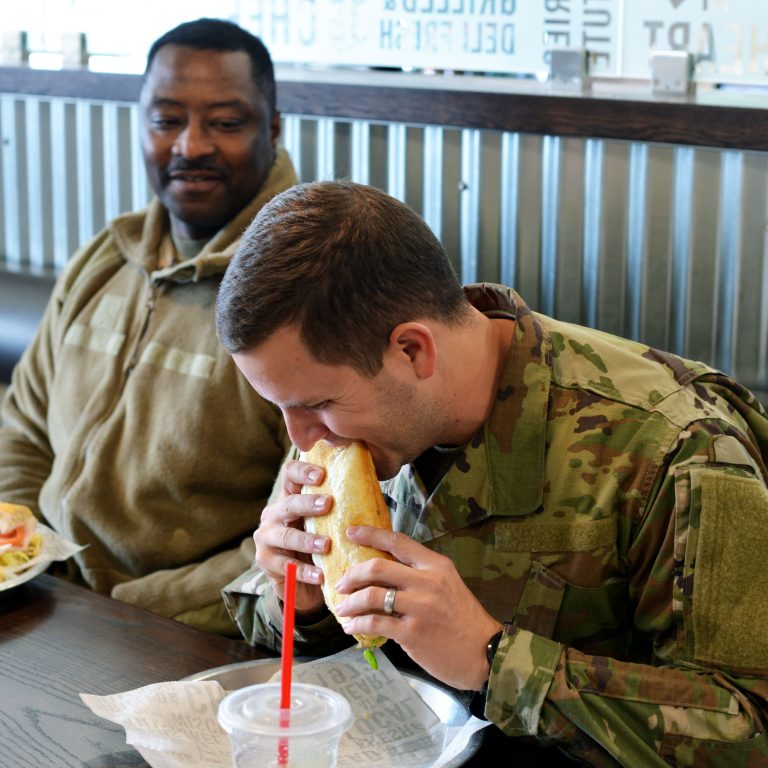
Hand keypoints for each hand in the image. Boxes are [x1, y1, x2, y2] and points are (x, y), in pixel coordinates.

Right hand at [252, 458, 332, 613]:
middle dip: (308, 503)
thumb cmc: (322, 547)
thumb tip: (372, 493)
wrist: (306, 585)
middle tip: (327, 504)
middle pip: (288, 503)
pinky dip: (304, 571)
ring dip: (307, 540)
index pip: (290, 474)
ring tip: (326, 545)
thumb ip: (341, 509)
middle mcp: (274, 514)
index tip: (321, 475)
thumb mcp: (330, 525)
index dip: (303, 471)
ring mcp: (267, 538)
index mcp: (290, 497)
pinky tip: (320, 575)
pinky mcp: (266, 562)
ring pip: (286, 536)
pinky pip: (286, 566)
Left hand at [334, 526, 501, 689]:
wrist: (484, 652)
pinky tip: (352, 627)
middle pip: (377, 567)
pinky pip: (375, 624)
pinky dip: (358, 624)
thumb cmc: (463, 618)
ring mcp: (420, 607)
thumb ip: (420, 575)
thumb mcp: (447, 584)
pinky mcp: (412, 633)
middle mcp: (427, 582)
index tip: (351, 531)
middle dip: (352, 574)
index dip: (371, 534)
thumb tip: (384, 573)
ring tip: (342, 608)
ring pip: (372, 596)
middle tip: (340, 583)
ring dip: (350, 602)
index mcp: (436, 565)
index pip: (398, 541)